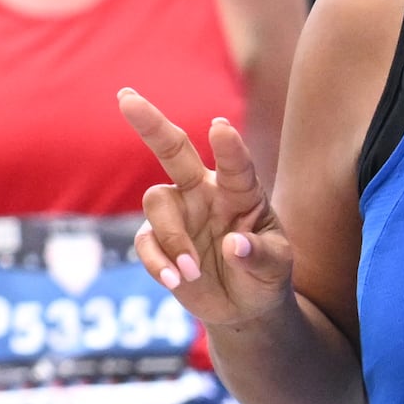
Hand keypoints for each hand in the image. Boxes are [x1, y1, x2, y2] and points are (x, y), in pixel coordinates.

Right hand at [119, 89, 294, 336]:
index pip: (235, 166)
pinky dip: (157, 262)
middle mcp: (204, 192)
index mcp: (241, 191)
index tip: (220, 126)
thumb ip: (260, 256)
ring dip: (173, 238)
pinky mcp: (157, 240)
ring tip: (191, 272)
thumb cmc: (265, 275)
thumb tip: (234, 246)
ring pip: (157, 202)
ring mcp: (178, 214)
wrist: (242, 306)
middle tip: (126, 97)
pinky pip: (146, 242)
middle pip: (173, 149)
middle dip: (150, 124)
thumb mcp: (277, 268)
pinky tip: (175, 280)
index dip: (228, 147)